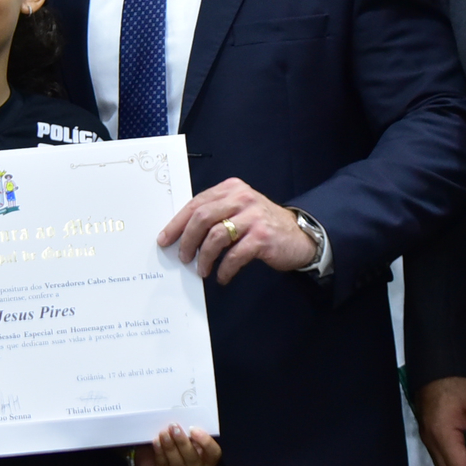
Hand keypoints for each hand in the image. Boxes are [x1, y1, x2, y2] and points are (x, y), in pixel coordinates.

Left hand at [134, 425, 221, 465]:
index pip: (213, 453)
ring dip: (170, 447)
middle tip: (174, 426)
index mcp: (207, 460)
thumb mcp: (187, 438)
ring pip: (177, 464)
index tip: (193, 429)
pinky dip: (160, 453)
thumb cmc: (178, 444)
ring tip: (163, 432)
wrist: (156, 460)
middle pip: (192, 459)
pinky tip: (156, 442)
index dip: (206, 442)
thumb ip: (189, 432)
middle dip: (182, 442)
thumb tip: (184, 418)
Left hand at [157, 177, 316, 282]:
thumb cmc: (262, 224)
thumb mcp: (239, 209)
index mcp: (231, 188)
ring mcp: (253, 217)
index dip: (177, 223)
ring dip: (205, 257)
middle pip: (202, 217)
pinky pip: (235, 255)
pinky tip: (222, 276)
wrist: (299, 235)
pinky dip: (224, 268)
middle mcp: (242, 198)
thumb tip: (182, 234)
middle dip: (187, 240)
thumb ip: (215, 213)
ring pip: (215, 236)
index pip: (196, 203)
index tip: (165, 239)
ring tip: (202, 270)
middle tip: (183, 257)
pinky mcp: (262, 237)